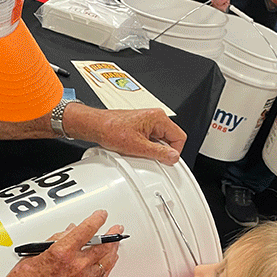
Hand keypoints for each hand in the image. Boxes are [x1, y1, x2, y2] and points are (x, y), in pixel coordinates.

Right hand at [0, 210, 120, 276]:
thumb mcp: (33, 256)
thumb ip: (54, 242)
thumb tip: (67, 233)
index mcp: (62, 253)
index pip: (86, 230)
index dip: (96, 219)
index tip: (100, 215)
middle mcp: (76, 267)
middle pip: (102, 246)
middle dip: (112, 235)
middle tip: (116, 229)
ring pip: (106, 262)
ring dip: (112, 251)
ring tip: (116, 244)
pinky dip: (107, 267)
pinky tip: (109, 264)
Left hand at [65, 103, 185, 164]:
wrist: (96, 126)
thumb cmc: (111, 129)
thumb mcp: (138, 146)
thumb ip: (158, 152)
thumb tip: (173, 156)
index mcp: (158, 118)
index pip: (179, 137)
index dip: (174, 152)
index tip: (167, 160)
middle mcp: (155, 117)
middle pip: (171, 139)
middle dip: (163, 151)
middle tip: (152, 158)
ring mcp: (148, 122)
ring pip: (161, 140)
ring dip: (154, 149)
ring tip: (141, 152)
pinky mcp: (142, 126)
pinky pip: (152, 139)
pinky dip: (147, 147)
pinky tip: (137, 150)